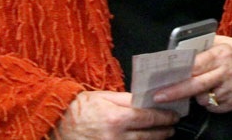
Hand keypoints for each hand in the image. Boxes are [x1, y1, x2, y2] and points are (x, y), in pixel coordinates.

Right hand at [53, 90, 178, 138]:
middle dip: (163, 131)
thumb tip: (147, 100)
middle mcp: (115, 137)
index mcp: (116, 118)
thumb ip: (128, 99)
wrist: (58, 120)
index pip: (148, 119)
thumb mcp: (106, 96)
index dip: (164, 118)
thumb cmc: (82, 106)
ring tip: (163, 136)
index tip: (174, 116)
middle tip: (172, 127)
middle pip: (147, 137)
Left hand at [153, 36, 231, 112]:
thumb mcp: (223, 42)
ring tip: (200, 87)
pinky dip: (209, 103)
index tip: (163, 80)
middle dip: (176, 92)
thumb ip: (203, 47)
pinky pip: (214, 108)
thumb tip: (180, 52)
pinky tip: (212, 93)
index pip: (195, 65)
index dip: (178, 74)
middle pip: (196, 85)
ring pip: (204, 99)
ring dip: (196, 96)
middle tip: (159, 97)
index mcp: (221, 54)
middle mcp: (227, 72)